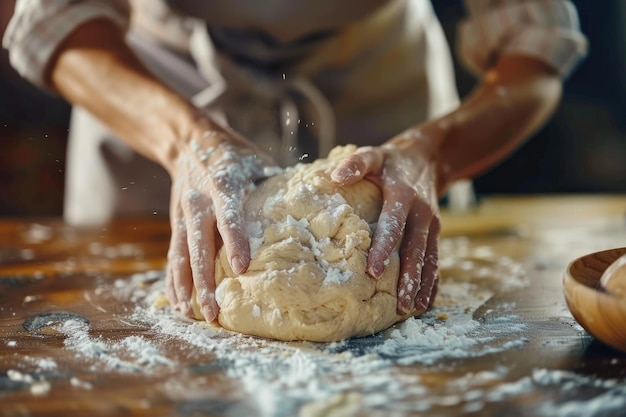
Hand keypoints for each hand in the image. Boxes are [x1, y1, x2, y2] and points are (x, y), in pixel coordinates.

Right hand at [166, 124, 275, 321]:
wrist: (190, 142)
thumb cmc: (234, 154)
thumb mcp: (257, 162)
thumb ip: (276, 186)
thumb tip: (313, 210)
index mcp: (223, 184)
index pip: (228, 215)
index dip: (234, 241)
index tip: (241, 268)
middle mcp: (198, 202)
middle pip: (199, 246)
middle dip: (204, 281)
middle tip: (213, 312)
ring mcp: (183, 215)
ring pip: (181, 256)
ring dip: (185, 287)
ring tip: (190, 316)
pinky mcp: (176, 223)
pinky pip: (173, 256)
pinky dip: (173, 280)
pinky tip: (178, 303)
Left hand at [330, 128, 442, 313]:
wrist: (427, 157)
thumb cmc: (391, 161)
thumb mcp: (374, 155)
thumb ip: (356, 163)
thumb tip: (336, 176)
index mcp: (403, 196)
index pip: (393, 225)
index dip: (383, 248)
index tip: (373, 271)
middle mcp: (421, 212)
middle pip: (415, 249)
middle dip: (407, 277)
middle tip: (398, 303)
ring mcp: (432, 224)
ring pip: (428, 258)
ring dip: (421, 284)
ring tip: (411, 308)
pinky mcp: (436, 232)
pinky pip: (436, 259)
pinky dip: (432, 281)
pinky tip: (426, 302)